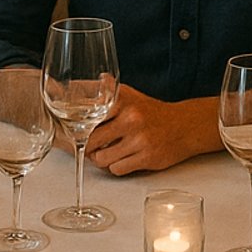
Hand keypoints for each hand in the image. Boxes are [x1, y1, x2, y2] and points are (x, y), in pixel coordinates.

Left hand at [84, 86, 217, 174]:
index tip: (67, 127)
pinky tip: (123, 159)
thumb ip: (109, 90)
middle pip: (90, 139)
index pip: (88, 112)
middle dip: (87, 146)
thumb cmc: (154, 113)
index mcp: (123, 100)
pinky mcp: (146, 157)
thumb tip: (90, 81)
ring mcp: (139, 139)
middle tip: (91, 145)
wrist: (185, 126)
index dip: (74, 123)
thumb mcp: (131, 96)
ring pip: (101, 158)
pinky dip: (116, 167)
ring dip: (102, 159)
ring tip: (109, 152)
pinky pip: (117, 169)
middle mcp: (131, 118)